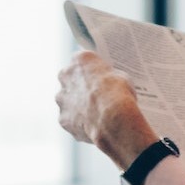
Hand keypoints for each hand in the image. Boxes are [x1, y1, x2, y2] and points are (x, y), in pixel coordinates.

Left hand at [56, 51, 158, 168]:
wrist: (111, 118)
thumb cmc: (118, 94)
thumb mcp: (122, 77)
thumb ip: (109, 77)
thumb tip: (109, 85)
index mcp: (80, 60)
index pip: (83, 61)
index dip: (93, 71)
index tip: (100, 77)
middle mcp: (65, 76)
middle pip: (71, 79)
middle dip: (81, 86)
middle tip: (96, 95)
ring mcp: (62, 98)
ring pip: (68, 100)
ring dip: (78, 105)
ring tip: (95, 113)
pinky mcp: (63, 117)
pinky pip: (70, 118)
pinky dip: (78, 122)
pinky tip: (92, 125)